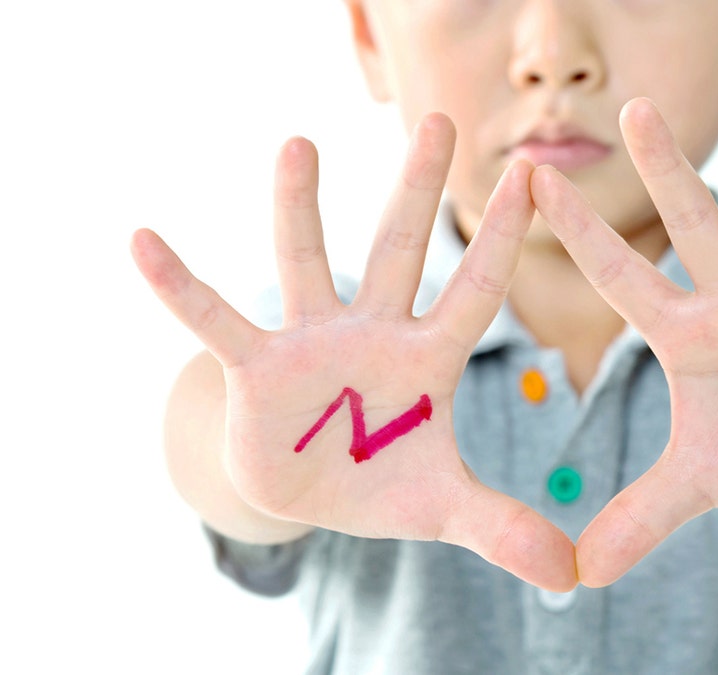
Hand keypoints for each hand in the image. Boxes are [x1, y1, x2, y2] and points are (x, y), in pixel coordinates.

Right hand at [131, 115, 576, 591]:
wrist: (309, 493)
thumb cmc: (384, 482)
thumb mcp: (446, 510)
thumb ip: (505, 529)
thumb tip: (575, 576)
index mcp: (428, 360)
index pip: (476, 292)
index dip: (503, 239)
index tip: (531, 174)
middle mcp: (373, 333)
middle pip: (398, 251)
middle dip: (417, 190)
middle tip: (438, 118)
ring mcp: (312, 343)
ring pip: (307, 263)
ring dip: (301, 208)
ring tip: (300, 143)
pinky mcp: (257, 369)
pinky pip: (216, 322)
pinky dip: (181, 287)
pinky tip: (142, 241)